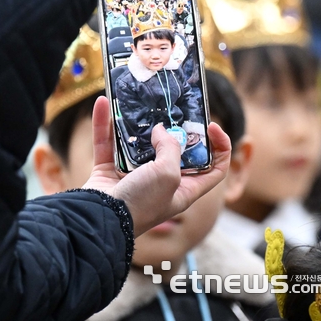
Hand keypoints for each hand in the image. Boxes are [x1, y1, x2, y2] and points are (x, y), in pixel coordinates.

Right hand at [82, 97, 230, 237]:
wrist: (100, 220)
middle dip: (174, 127)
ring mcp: (134, 176)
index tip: (212, 126)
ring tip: (138, 100)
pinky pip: (107, 142)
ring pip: (138, 142)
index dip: (220, 148)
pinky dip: (103, 124)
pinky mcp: (109, 170)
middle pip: (174, 150)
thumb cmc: (141, 203)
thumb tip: (160, 130)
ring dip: (134, 122)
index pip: (214, 169)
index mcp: (184, 189)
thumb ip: (171, 148)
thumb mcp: (168, 174)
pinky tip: (102, 103)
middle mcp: (161, 182)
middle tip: (171, 107)